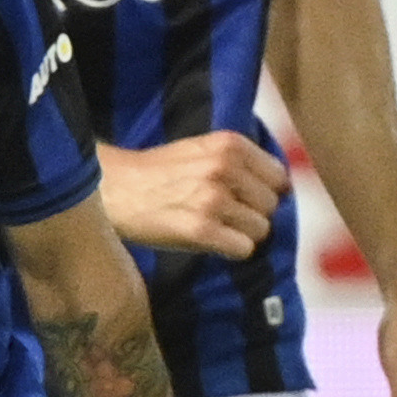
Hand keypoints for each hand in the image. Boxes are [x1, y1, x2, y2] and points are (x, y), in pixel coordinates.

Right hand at [98, 133, 291, 261]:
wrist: (114, 190)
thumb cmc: (159, 173)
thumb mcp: (201, 150)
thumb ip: (238, 161)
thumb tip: (282, 188)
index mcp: (229, 145)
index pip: (279, 177)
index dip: (266, 192)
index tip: (247, 199)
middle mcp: (225, 169)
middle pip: (271, 206)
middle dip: (253, 215)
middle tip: (226, 216)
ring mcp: (213, 200)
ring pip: (260, 230)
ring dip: (242, 235)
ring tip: (215, 228)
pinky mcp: (201, 230)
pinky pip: (243, 249)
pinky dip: (231, 251)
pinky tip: (211, 242)